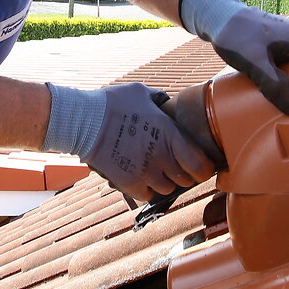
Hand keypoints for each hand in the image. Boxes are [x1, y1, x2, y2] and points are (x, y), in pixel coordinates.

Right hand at [43, 82, 215, 201]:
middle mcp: (162, 157)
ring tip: (154, 170)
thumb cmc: (113, 103)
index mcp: (170, 135)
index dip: (205, 168)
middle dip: (183, 173)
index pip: (201, 165)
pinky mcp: (129, 183)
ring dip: (164, 181)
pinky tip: (140, 177)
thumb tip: (166, 102)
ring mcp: (146, 173)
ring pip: (167, 189)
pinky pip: (148, 195)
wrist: (83, 121)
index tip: (201, 166)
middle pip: (186, 179)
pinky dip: (146, 189)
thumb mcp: (142, 93)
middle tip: (175, 165)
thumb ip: (160, 100)